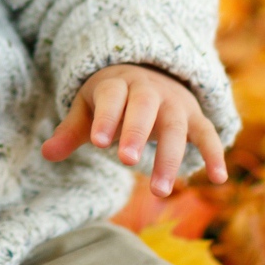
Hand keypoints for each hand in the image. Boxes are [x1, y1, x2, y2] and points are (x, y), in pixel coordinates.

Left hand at [41, 64, 226, 195]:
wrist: (150, 72)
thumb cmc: (112, 98)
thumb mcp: (89, 108)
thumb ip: (71, 131)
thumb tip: (46, 153)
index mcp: (118, 83)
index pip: (112, 97)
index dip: (106, 117)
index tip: (98, 142)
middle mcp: (149, 90)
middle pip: (145, 108)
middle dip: (137, 132)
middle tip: (126, 161)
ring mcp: (175, 103)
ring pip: (176, 126)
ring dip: (169, 158)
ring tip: (159, 192)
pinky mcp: (195, 117)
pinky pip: (208, 134)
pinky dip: (214, 154)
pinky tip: (219, 180)